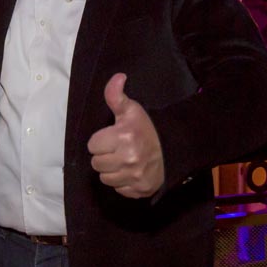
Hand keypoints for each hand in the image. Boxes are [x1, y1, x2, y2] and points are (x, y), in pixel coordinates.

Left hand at [86, 73, 164, 198]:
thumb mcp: (132, 110)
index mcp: (123, 137)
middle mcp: (128, 159)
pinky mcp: (139, 190)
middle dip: (104, 155)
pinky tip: (130, 172)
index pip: (92, 146)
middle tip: (117, 149)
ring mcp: (134, 177)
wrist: (173, 150)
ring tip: (123, 160)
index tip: (113, 137)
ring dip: (111, 170)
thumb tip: (118, 77)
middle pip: (96, 163)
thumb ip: (116, 95)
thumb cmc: (148, 129)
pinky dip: (122, 182)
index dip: (101, 140)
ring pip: (105, 178)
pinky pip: (118, 189)